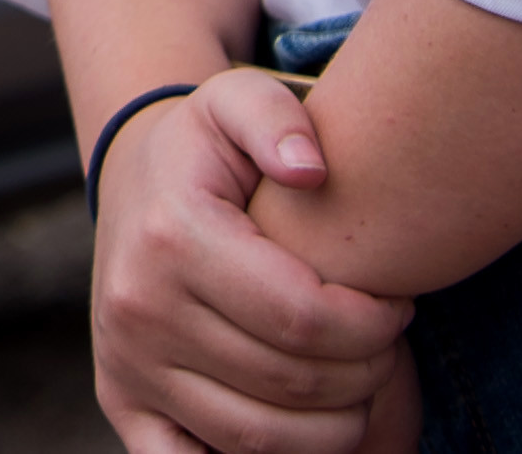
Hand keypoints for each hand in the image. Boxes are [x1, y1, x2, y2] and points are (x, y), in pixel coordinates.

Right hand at [87, 70, 411, 453]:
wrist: (134, 182)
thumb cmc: (210, 150)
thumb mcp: (238, 100)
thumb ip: (279, 116)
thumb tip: (311, 169)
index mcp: (172, 235)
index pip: (306, 319)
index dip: (375, 325)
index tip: (398, 305)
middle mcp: (138, 306)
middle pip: (292, 383)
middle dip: (366, 373)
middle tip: (385, 345)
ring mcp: (126, 362)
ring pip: (260, 440)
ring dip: (334, 425)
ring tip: (354, 381)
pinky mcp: (122, 403)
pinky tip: (299, 428)